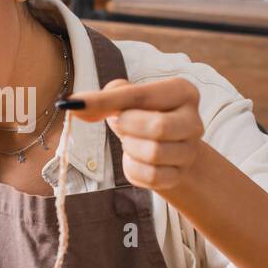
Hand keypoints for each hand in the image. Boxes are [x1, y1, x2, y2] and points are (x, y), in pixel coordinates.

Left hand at [68, 76, 203, 193]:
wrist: (165, 147)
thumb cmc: (143, 116)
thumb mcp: (126, 99)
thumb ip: (103, 99)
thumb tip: (73, 105)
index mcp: (182, 91)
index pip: (140, 95)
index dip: (104, 101)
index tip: (73, 104)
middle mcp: (194, 120)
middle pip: (159, 127)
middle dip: (129, 128)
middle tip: (121, 125)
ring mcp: (190, 151)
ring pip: (155, 154)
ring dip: (130, 149)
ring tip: (131, 141)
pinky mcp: (180, 175)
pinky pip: (150, 177)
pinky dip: (132, 169)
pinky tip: (134, 159)